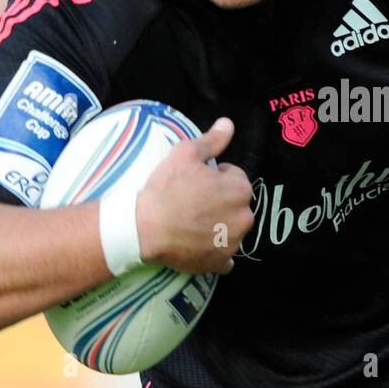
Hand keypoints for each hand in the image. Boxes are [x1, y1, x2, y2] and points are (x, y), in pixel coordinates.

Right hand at [136, 117, 254, 273]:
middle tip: (192, 203)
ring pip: (231, 229)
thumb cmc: (165, 189)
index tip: (196, 183)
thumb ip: (212, 140)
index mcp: (240, 189)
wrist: (143, 229)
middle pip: (235, 205)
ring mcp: (234, 243)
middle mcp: (245, 217)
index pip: (235, 178)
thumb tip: (228, 124)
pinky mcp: (221, 263)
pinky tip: (197, 245)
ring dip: (218, 226)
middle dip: (220, 202)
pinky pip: (225, 257)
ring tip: (191, 223)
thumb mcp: (185, 154)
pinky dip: (215, 251)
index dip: (215, 179)